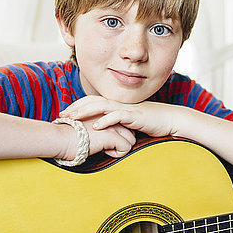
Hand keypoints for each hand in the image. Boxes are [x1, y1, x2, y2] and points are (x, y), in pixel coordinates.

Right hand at [58, 115, 135, 160]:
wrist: (59, 138)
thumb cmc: (66, 136)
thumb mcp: (83, 128)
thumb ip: (93, 129)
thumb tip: (96, 139)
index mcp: (103, 113)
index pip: (121, 123)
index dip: (117, 135)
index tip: (104, 142)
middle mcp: (109, 117)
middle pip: (130, 130)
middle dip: (122, 141)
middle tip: (107, 147)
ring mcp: (111, 126)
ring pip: (131, 139)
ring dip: (121, 148)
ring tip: (105, 149)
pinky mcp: (111, 136)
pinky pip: (126, 148)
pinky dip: (117, 154)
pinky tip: (104, 152)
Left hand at [59, 96, 181, 137]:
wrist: (170, 119)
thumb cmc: (151, 122)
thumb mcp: (129, 122)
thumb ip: (116, 124)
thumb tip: (104, 131)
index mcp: (116, 104)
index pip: (93, 101)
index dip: (78, 105)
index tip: (65, 113)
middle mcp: (119, 103)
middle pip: (93, 101)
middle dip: (76, 107)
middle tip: (61, 115)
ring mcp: (126, 108)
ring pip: (102, 106)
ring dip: (85, 112)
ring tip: (72, 118)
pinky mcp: (135, 116)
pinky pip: (118, 116)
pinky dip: (106, 120)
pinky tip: (96, 126)